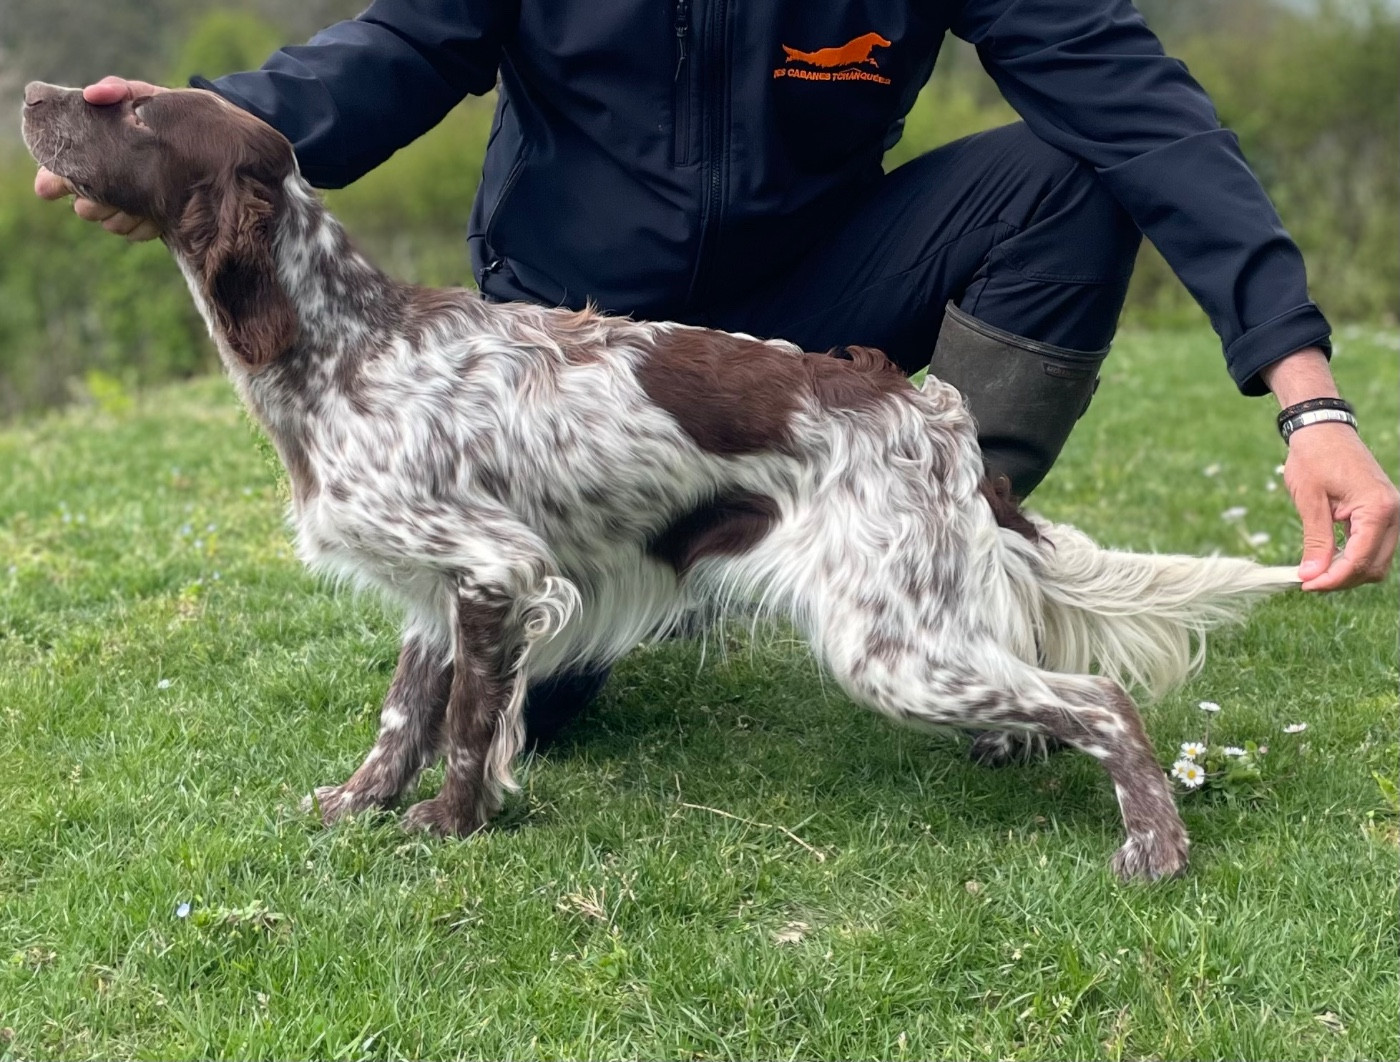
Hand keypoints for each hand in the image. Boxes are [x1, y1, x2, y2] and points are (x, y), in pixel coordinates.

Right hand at [33, 77, 166, 241]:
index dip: (54, 179)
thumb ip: (117, 89)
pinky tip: (157, 213)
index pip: (63, 171)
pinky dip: (145, 225)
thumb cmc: (169, 113)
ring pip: (110, 223)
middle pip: (84, 206)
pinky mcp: (155, 221)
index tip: (49, 185)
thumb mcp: (144, 95)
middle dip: (92, 202)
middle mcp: (110, 183)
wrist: (210, 141)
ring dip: (120, 214)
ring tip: (141, 200)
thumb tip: (92, 94)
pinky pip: (137, 233)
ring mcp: (132, 205)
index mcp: (97, 154)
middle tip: (106, 194)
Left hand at [1282, 423, 1398, 590]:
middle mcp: (1393, 513)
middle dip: (1341, 579)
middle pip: (1373, 566)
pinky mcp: (1382, 513)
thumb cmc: (1314, 458)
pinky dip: (1352, 557)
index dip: (1333, 579)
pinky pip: (1372, 546)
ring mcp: (1391, 513)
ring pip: (1375, 560)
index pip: (1360, 560)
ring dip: (1347, 571)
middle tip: (1307, 581)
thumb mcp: (1310, 500)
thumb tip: (1312, 576)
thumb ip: (1316, 540)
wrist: (1323, 428)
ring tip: (1314, 570)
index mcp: (1378, 508)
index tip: (1306, 585)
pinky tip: (1326, 558)